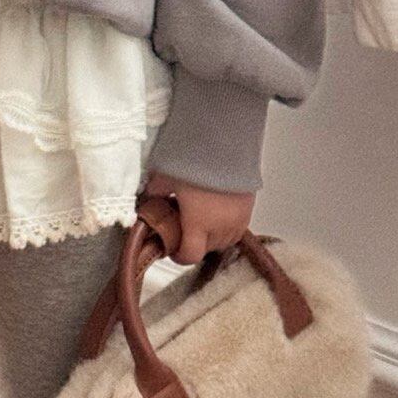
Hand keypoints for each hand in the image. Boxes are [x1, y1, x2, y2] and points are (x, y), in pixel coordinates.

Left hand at [140, 169, 255, 265]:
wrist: (227, 141)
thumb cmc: (197, 159)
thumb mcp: (166, 177)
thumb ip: (155, 193)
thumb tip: (148, 201)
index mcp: (198, 223)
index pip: (190, 256)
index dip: (178, 255)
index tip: (172, 248)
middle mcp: (221, 226)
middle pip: (207, 249)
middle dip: (194, 243)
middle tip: (184, 227)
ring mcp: (238, 218)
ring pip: (224, 241)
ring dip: (212, 237)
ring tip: (202, 219)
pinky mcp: (249, 207)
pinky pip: (238, 228)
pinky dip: (227, 227)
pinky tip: (218, 212)